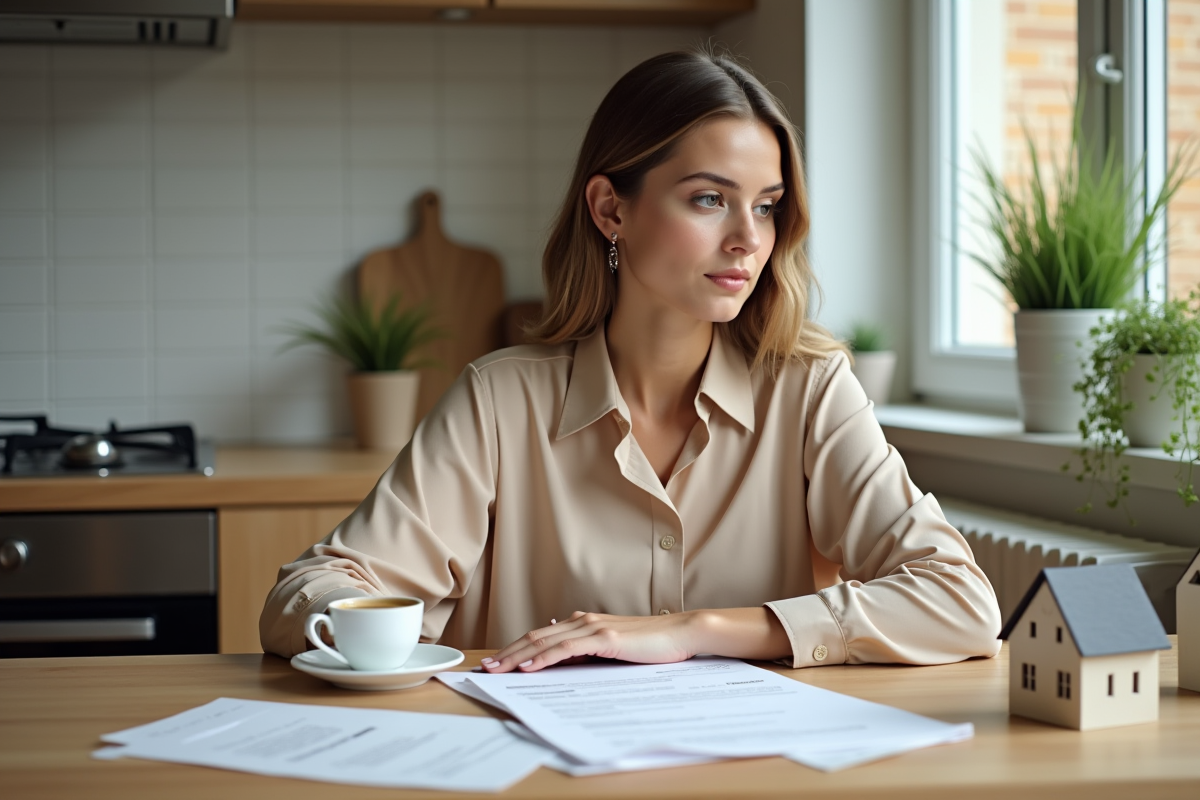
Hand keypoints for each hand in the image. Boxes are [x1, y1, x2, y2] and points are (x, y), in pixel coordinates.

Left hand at [480, 610, 701, 672]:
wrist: (682, 633)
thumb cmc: (652, 644)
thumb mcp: (615, 648)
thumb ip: (589, 650)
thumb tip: (562, 655)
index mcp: (584, 623)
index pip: (541, 636)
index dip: (516, 648)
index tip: (497, 662)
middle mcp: (584, 621)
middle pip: (535, 637)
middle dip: (507, 653)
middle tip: (485, 669)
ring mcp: (593, 628)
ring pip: (545, 642)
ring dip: (517, 656)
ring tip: (497, 669)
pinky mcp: (605, 639)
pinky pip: (566, 649)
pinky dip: (544, 658)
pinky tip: (529, 667)